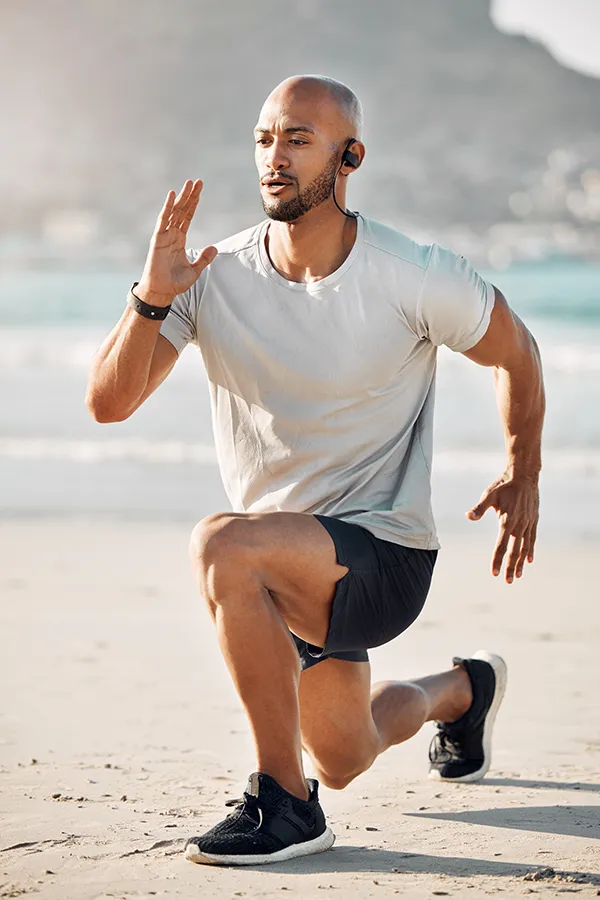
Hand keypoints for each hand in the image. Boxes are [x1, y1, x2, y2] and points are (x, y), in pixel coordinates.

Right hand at [137, 180, 217, 303]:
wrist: (162, 292)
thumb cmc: (175, 283)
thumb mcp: (195, 270)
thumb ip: (204, 258)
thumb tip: (214, 248)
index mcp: (179, 239)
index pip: (187, 216)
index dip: (194, 203)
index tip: (200, 190)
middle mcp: (171, 234)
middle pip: (182, 210)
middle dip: (190, 195)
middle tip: (197, 181)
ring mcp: (164, 235)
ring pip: (174, 211)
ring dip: (181, 197)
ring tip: (189, 183)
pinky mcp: (157, 239)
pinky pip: (163, 220)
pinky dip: (167, 207)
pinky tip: (172, 195)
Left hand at [466, 473, 538, 582]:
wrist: (525, 475)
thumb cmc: (504, 484)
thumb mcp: (489, 494)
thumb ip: (479, 508)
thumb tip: (468, 516)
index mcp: (507, 521)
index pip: (501, 546)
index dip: (497, 560)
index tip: (494, 573)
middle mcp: (519, 525)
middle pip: (514, 551)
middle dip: (510, 567)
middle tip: (508, 581)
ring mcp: (528, 523)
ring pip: (525, 548)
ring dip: (520, 563)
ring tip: (518, 575)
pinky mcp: (533, 520)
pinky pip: (532, 539)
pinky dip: (530, 550)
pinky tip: (529, 560)